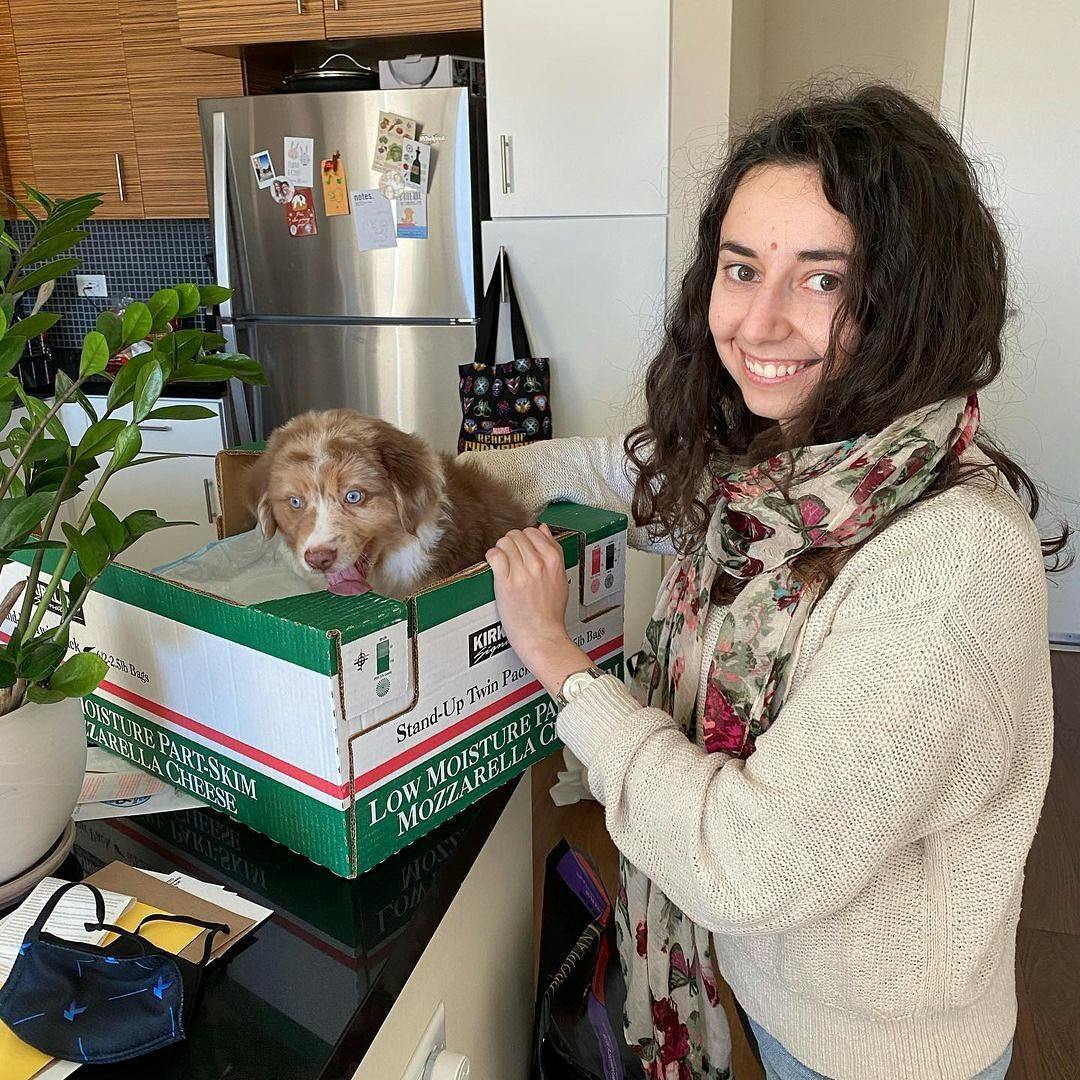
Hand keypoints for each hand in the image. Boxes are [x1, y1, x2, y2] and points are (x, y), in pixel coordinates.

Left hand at [486, 524, 591, 696]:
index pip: (533, 531)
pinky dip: (491, 557)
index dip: (524, 539)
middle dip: (511, 543)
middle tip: (510, 558)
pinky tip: (495, 567)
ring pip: (504, 542)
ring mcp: (522, 572)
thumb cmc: (551, 613)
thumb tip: (544, 530)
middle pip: (517, 535)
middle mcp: (539, 563)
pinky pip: (494, 555)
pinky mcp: (506, 582)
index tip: (521, 549)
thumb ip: (554, 550)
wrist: (542, 636)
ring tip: (503, 564)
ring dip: (500, 550)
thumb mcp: (561, 577)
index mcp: (554, 559)